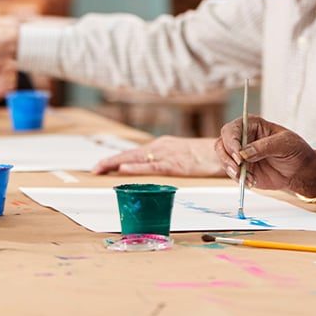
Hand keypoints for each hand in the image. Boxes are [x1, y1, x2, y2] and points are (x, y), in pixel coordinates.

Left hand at [92, 136, 222, 176]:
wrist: (220, 152)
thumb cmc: (201, 156)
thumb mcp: (178, 156)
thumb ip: (163, 161)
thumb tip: (149, 170)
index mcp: (161, 145)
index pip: (133, 152)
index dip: (116, 159)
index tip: (101, 166)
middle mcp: (160, 147)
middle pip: (130, 154)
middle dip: (110, 162)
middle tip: (94, 169)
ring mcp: (166, 154)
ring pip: (136, 158)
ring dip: (116, 163)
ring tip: (101, 169)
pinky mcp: (174, 164)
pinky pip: (151, 166)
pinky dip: (136, 167)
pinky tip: (124, 168)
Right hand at [214, 115, 315, 193]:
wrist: (299, 169)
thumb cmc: (294, 150)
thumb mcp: (284, 144)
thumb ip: (264, 147)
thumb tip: (244, 153)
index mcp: (251, 125)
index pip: (231, 130)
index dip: (231, 142)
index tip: (239, 156)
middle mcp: (241, 138)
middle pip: (222, 144)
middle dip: (227, 158)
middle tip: (237, 169)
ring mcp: (240, 154)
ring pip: (224, 160)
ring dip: (232, 171)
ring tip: (248, 178)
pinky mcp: (241, 169)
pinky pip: (233, 174)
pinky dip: (240, 179)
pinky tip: (252, 182)